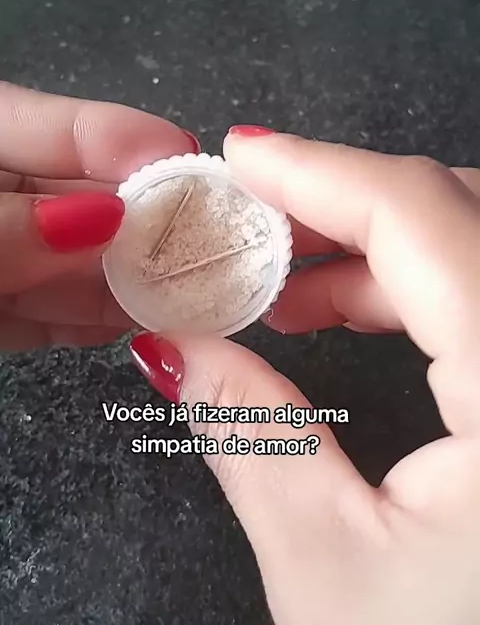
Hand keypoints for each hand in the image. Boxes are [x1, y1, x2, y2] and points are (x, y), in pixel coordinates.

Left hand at [0, 82, 197, 351]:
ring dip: (126, 279)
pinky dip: (87, 320)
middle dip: (141, 219)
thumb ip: (6, 229)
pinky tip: (132, 321)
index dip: (125, 138)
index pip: (59, 130)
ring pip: (69, 261)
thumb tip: (106, 219)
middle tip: (210, 235)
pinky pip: (45, 312)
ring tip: (189, 290)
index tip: (188, 160)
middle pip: (77, 196)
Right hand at [132, 129, 479, 624]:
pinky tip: (355, 315)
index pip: (418, 214)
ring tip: (283, 285)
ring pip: (476, 246)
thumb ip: (249, 434)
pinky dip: (419, 287)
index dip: (318, 170)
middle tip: (248, 229)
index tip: (238, 154)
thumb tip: (168, 344)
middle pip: (456, 212)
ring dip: (377, 250)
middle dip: (342, 207)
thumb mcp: (333, 570)